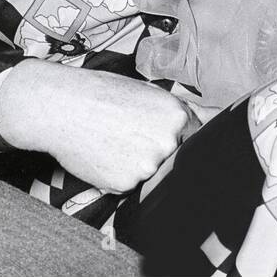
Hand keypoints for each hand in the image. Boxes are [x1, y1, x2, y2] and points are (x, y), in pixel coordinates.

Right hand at [0, 60, 199, 193]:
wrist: (60, 106)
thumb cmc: (101, 94)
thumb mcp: (148, 92)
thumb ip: (184, 109)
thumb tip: (216, 116)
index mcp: (176, 116)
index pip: (195, 137)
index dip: (178, 136)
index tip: (159, 133)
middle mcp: (167, 143)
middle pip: (173, 157)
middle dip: (155, 149)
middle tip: (127, 132)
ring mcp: (147, 166)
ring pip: (150, 172)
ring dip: (135, 162)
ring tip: (112, 139)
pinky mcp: (125, 184)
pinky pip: (129, 184)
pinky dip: (117, 173)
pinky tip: (103, 152)